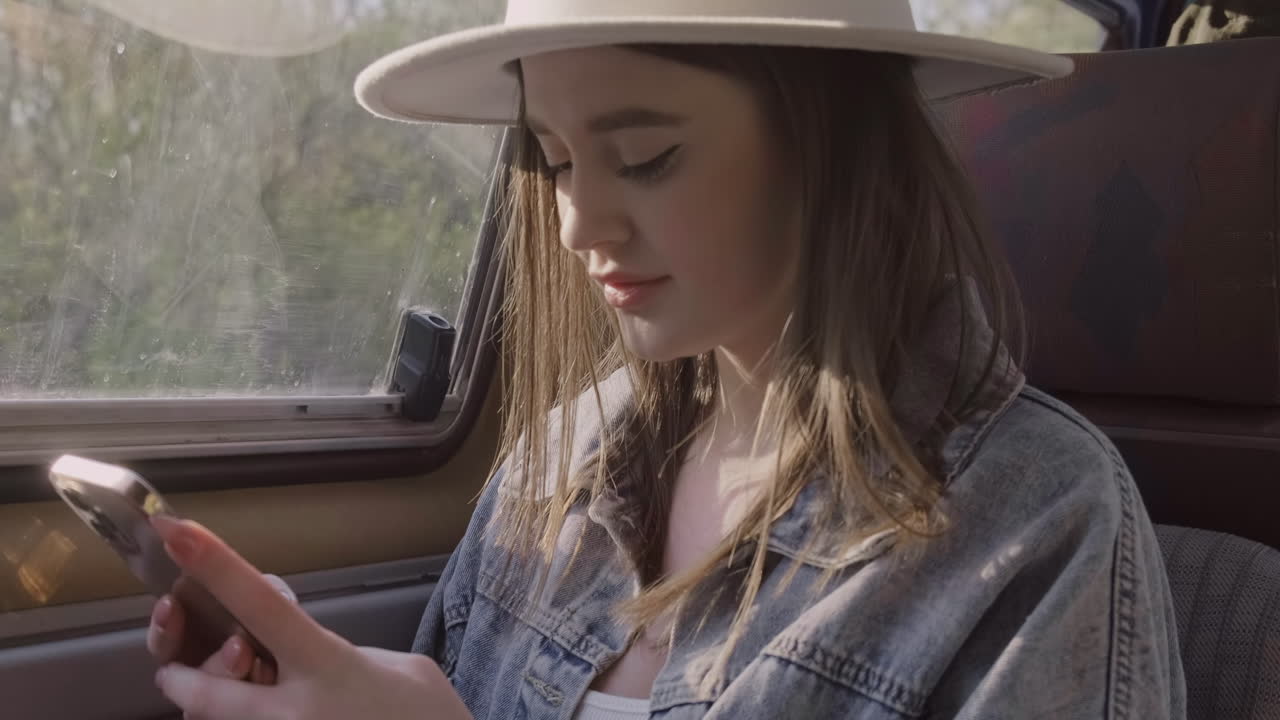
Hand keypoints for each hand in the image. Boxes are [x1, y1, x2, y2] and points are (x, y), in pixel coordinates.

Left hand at [148, 515, 473, 719]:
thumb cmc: (431, 717)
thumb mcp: (400, 669)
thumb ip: (340, 653)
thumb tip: (304, 652)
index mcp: (331, 667)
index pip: (262, 606)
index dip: (216, 565)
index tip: (178, 530)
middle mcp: (299, 712)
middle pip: (206, 692)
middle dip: (181, 678)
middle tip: (176, 672)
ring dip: (214, 711)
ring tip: (234, 696)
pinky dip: (250, 719)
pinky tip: (279, 708)